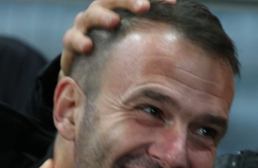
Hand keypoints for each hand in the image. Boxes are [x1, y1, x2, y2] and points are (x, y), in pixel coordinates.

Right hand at [60, 0, 176, 75]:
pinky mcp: (71, 43)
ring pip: (91, 15)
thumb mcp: (136, 45)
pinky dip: (79, 41)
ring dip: (103, 17)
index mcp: (120, 9)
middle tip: (144, 7)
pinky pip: (72, 38)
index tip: (173, 3)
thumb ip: (154, 38)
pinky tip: (89, 47)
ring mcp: (85, 26)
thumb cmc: (117, 53)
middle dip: (129, 0)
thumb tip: (185, 39)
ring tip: (114, 22)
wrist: (86, 70)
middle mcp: (102, 12)